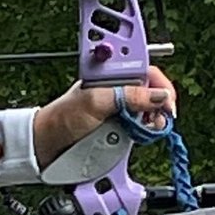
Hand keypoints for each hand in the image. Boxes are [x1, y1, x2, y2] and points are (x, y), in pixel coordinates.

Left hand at [31, 66, 178, 168]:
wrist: (47, 144)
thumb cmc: (63, 118)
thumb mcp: (97, 103)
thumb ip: (129, 96)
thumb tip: (160, 96)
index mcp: (112, 73)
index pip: (147, 70)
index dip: (161, 85)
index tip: (167, 102)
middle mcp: (118, 88)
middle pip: (152, 92)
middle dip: (159, 105)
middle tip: (158, 119)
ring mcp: (119, 107)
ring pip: (149, 111)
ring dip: (152, 120)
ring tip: (146, 129)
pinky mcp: (118, 125)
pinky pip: (140, 127)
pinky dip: (144, 132)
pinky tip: (139, 135)